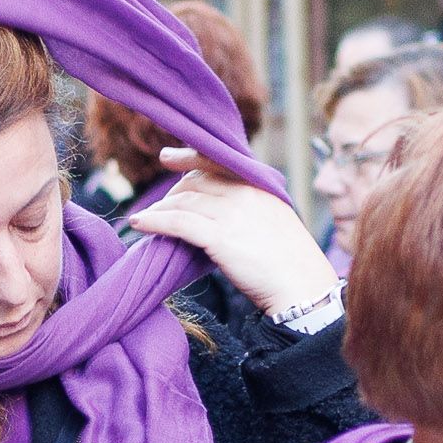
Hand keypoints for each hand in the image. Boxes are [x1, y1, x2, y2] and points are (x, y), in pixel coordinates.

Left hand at [123, 146, 338, 317]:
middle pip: (194, 182)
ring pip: (183, 201)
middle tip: (158, 208)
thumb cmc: (290, 261)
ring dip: (158, 209)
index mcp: (259, 186)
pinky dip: (155, 221)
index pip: (216, 161)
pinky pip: (178, 223)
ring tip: (143, 218)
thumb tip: (218, 209)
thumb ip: (249, 208)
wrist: (302, 286)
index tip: (167, 157)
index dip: (188, 157)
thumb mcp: (273, 220)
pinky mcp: (220, 237)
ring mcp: (232, 214)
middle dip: (171, 194)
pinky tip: (140, 224)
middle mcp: (244, 193)